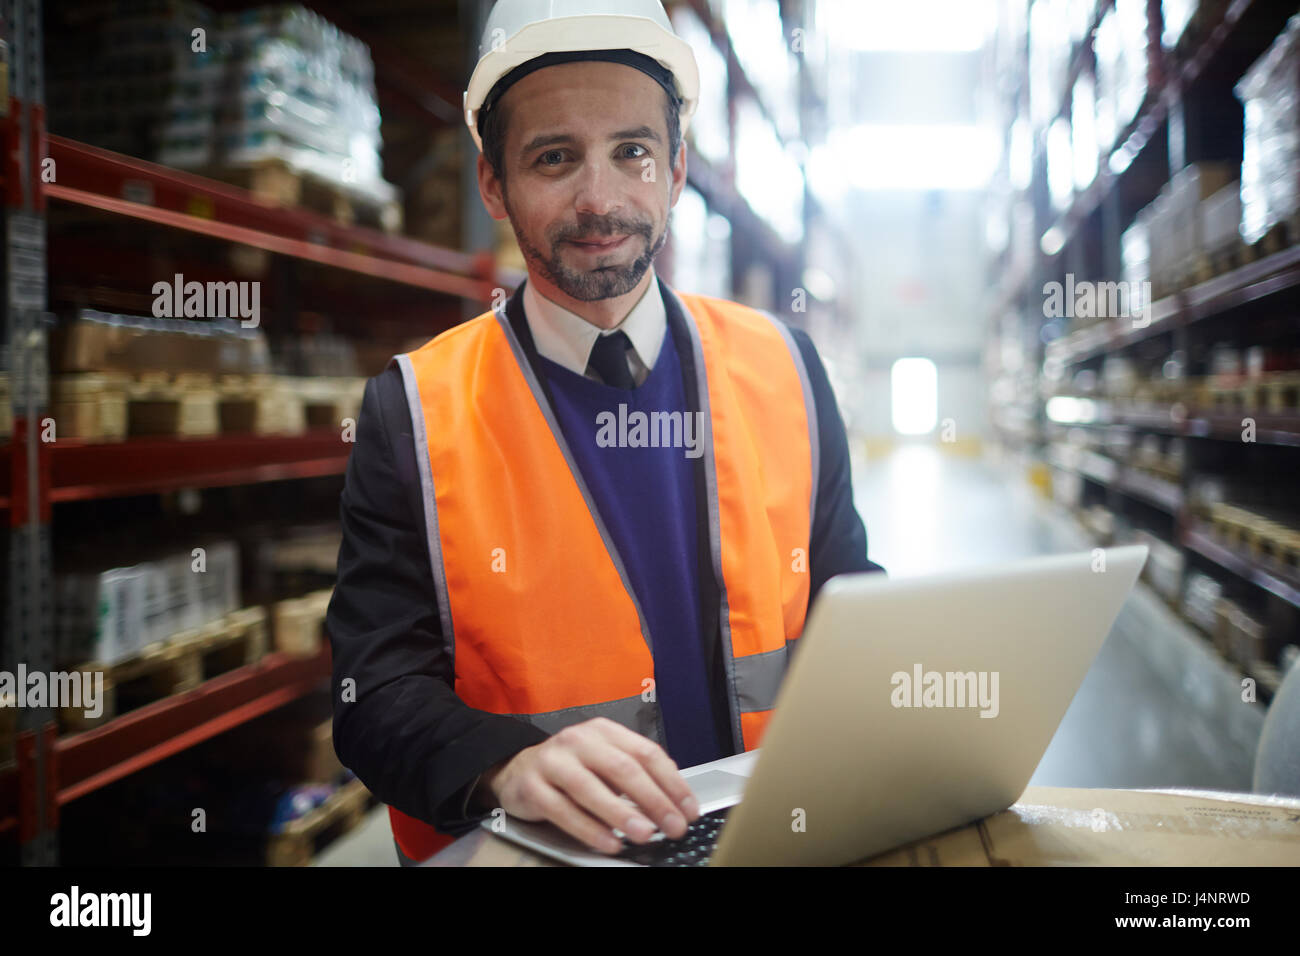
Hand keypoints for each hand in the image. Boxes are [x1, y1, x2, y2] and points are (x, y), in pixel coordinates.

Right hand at [478, 717, 699, 853]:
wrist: (518, 770)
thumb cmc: (572, 768)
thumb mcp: (605, 760)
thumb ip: (636, 774)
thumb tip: (675, 801)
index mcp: (604, 731)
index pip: (646, 753)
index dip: (672, 783)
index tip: (689, 810)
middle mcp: (579, 740)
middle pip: (623, 769)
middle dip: (654, 801)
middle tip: (674, 827)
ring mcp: (553, 761)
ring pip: (591, 789)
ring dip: (622, 814)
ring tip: (645, 835)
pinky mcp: (533, 787)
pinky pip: (564, 811)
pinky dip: (589, 830)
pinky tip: (609, 843)